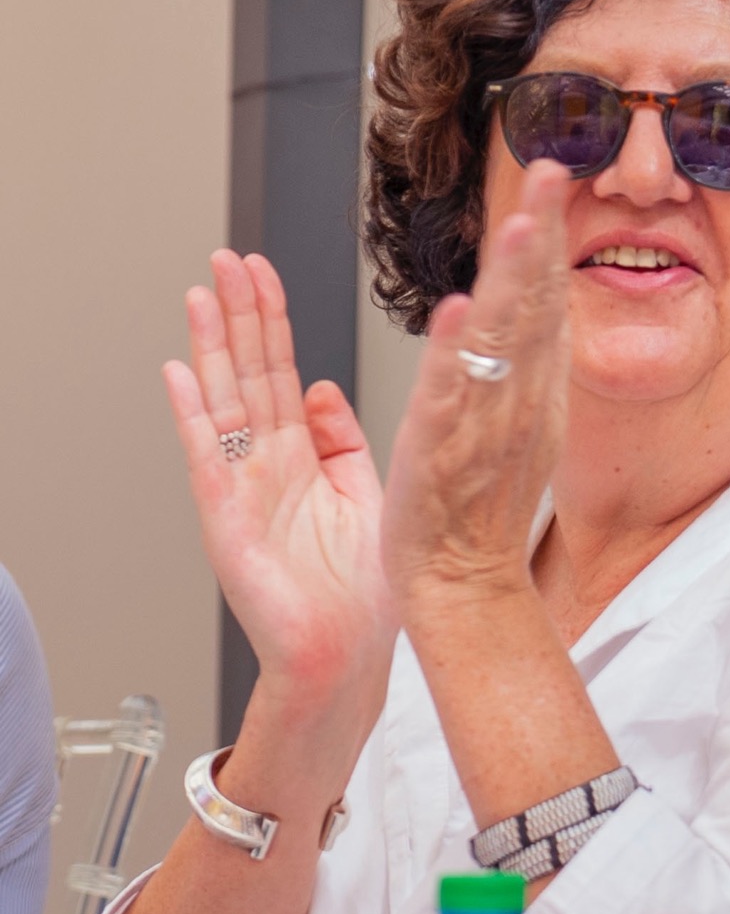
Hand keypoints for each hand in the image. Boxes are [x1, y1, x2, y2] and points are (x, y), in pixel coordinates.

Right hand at [163, 251, 394, 748]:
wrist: (348, 653)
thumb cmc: (362, 589)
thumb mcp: (365, 492)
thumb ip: (343, 439)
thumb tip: (322, 387)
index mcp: (304, 458)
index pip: (282, 373)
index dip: (273, 322)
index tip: (263, 274)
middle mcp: (269, 466)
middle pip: (248, 374)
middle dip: (238, 315)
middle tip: (226, 260)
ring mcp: (243, 489)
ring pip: (224, 401)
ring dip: (212, 347)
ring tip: (201, 294)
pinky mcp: (227, 519)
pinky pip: (207, 457)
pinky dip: (193, 415)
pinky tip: (181, 373)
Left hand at [381, 161, 570, 607]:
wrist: (466, 579)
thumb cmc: (486, 506)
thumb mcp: (522, 423)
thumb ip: (530, 365)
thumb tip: (540, 309)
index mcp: (531, 390)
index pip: (546, 301)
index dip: (550, 238)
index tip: (553, 177)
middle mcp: (518, 401)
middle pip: (536, 309)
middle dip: (543, 237)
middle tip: (552, 170)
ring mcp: (485, 426)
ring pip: (503, 345)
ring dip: (514, 283)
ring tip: (522, 226)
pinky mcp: (445, 454)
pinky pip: (453, 400)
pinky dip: (456, 358)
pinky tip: (458, 314)